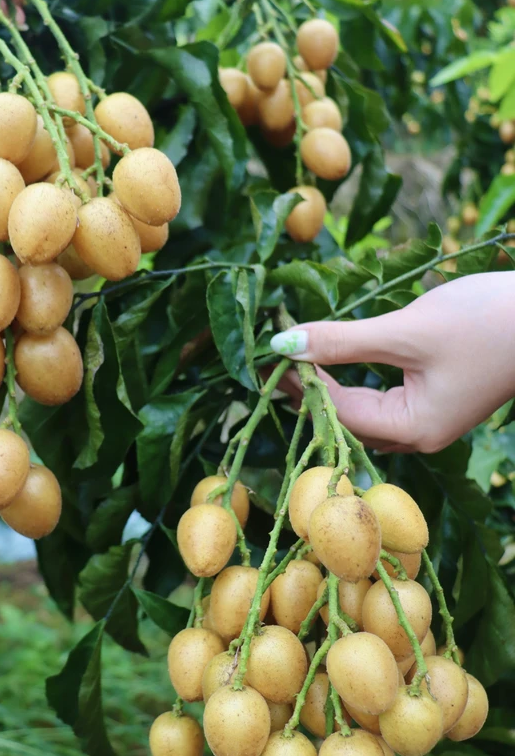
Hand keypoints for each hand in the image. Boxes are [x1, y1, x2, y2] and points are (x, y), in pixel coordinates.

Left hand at [269, 273, 514, 452]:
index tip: (269, 358)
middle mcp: (421, 435)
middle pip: (349, 421)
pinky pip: (383, 400)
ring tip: (296, 360)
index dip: (302, 386)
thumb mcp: (407, 330)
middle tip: (274, 360)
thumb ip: (343, 341)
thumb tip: (283, 345)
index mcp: (415, 429)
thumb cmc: (486, 320)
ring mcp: (431, 420)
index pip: (339, 415)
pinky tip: (334, 363)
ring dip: (330, 386)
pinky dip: (354, 381)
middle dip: (311, 391)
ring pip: (364, 412)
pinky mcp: (439, 399)